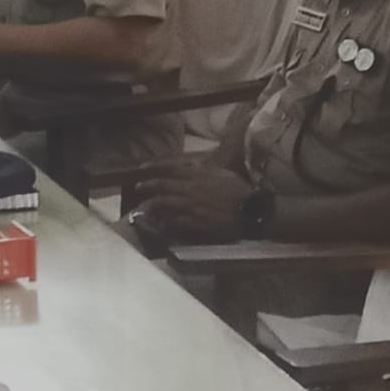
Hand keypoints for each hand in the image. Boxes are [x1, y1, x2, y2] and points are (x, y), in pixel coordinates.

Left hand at [132, 163, 252, 242]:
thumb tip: (190, 168)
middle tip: (138, 188)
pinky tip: (161, 223)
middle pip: (163, 186)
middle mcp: (191, 189)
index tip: (142, 169)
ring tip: (144, 207)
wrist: (250, 211)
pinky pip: (175, 221)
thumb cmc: (239, 191)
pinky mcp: (196, 222)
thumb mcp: (220, 174)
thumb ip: (202, 171)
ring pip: (165, 204)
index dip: (154, 168)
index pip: (170, 168)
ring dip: (152, 205)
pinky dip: (166, 221)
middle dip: (147, 186)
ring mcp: (192, 206)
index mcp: (198, 175)